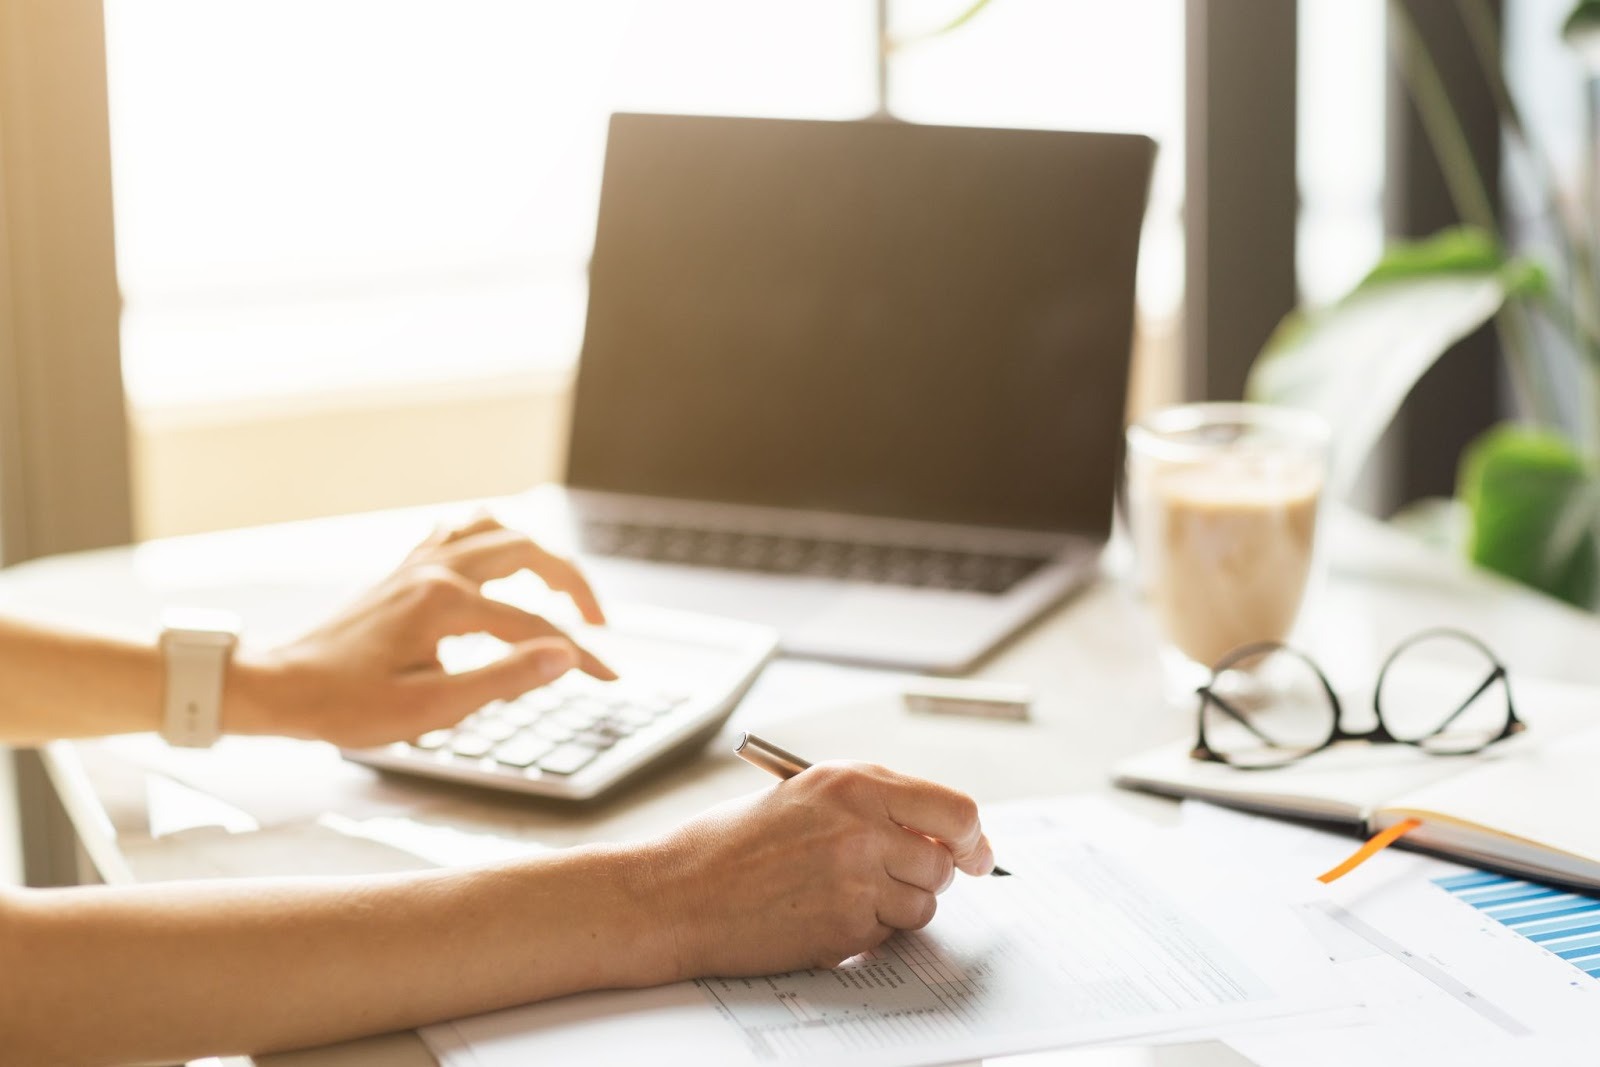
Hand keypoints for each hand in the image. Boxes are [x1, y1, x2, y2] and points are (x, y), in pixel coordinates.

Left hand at [228, 514, 614, 746]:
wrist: (278, 687)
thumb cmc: (345, 706)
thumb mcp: (431, 708)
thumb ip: (504, 679)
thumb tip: (564, 656)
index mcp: (446, 603)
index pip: (535, 626)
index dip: (580, 654)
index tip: (610, 678)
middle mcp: (436, 570)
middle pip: (530, 555)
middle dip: (574, 587)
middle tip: (599, 626)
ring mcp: (418, 563)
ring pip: (497, 529)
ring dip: (539, 553)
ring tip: (560, 588)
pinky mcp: (404, 569)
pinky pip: (460, 530)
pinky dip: (494, 537)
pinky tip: (501, 558)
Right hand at [645, 762, 995, 977]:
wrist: (678, 892)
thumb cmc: (732, 843)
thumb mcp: (805, 795)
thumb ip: (871, 804)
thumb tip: (936, 832)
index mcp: (854, 783)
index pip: (954, 810)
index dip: (971, 837)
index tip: (974, 853)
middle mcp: (862, 827)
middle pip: (945, 863)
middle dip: (931, 875)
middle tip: (901, 878)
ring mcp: (856, 881)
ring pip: (922, 905)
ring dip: (898, 906)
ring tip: (845, 893)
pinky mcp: (844, 929)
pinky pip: (887, 935)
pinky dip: (866, 931)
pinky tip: (821, 914)